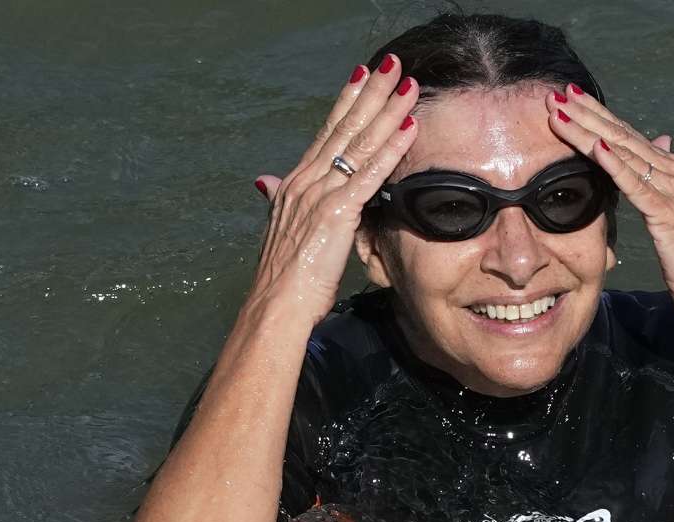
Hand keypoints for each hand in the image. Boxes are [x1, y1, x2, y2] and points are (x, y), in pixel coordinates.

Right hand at [246, 55, 419, 328]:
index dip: (347, 103)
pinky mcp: (337, 211)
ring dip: (387, 111)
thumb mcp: (281, 229)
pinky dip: (391, 148)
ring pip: (361, 143)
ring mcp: (321, 193)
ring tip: (409, 86)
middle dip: (371, 94)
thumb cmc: (284, 277)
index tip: (363, 77)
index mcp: (296, 183)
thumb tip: (265, 182)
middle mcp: (307, 180)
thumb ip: (277, 199)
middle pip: (345, 127)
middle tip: (393, 66)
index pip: (327, 133)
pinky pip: (370, 173)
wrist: (276, 303)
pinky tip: (408, 128)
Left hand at [545, 86, 673, 322]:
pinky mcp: (668, 214)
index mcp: (669, 171)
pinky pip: (636, 185)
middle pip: (620, 136)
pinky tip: (596, 147)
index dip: (595, 115)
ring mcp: (672, 190)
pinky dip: (616, 164)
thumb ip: (661, 178)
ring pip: (623, 152)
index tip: (566, 98)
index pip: (624, 136)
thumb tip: (662, 142)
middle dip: (585, 114)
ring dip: (589, 131)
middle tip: (554, 94)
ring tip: (562, 112)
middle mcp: (671, 172)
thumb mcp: (673, 211)